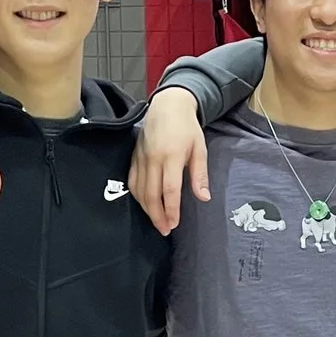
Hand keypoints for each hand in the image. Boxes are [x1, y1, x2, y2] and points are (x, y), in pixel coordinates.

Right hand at [130, 87, 208, 234]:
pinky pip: (132, 181)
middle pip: (151, 194)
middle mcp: (153, 158)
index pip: (170, 189)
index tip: (174, 224)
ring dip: (147, 209)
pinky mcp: (133, 157)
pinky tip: (145, 205)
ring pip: (139, 190)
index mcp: (171, 155)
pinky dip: (137, 197)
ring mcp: (140, 158)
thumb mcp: (199, 148)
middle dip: (157, 215)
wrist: (167, 106)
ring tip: (157, 222)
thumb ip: (199, 174)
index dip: (171, 209)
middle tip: (165, 230)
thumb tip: (204, 198)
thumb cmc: (187, 127)